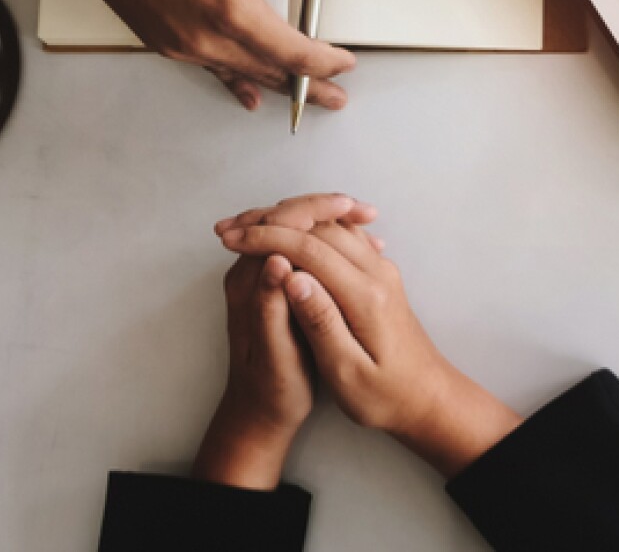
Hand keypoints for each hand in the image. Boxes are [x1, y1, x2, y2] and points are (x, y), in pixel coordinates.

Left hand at [192, 194, 380, 489]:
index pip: (276, 226)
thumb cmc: (273, 392)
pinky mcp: (277, 282)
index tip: (352, 208)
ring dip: (330, 218)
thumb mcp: (275, 358)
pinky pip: (302, 244)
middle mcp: (250, 273)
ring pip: (295, 227)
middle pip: (284, 217)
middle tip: (369, 211)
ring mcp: (263, 275)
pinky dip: (329, 237)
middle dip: (325, 206)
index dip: (314, 211)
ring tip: (370, 220)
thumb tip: (276, 260)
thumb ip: (271, 309)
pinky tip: (359, 243)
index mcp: (248, 285)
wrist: (262, 411)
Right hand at [218, 199, 521, 477]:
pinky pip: (341, 236)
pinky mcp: (378, 273)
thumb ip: (321, 323)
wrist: (429, 398)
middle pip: (319, 226)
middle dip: (270, 222)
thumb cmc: (387, 397)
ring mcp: (380, 269)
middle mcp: (377, 273)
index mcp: (366, 297)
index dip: (265, 239)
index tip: (229, 239)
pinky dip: (309, 228)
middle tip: (228, 228)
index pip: (309, 249)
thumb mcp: (348, 374)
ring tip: (247, 227)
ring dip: (288, 220)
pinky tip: (285, 232)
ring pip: (330, 225)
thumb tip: (291, 277)